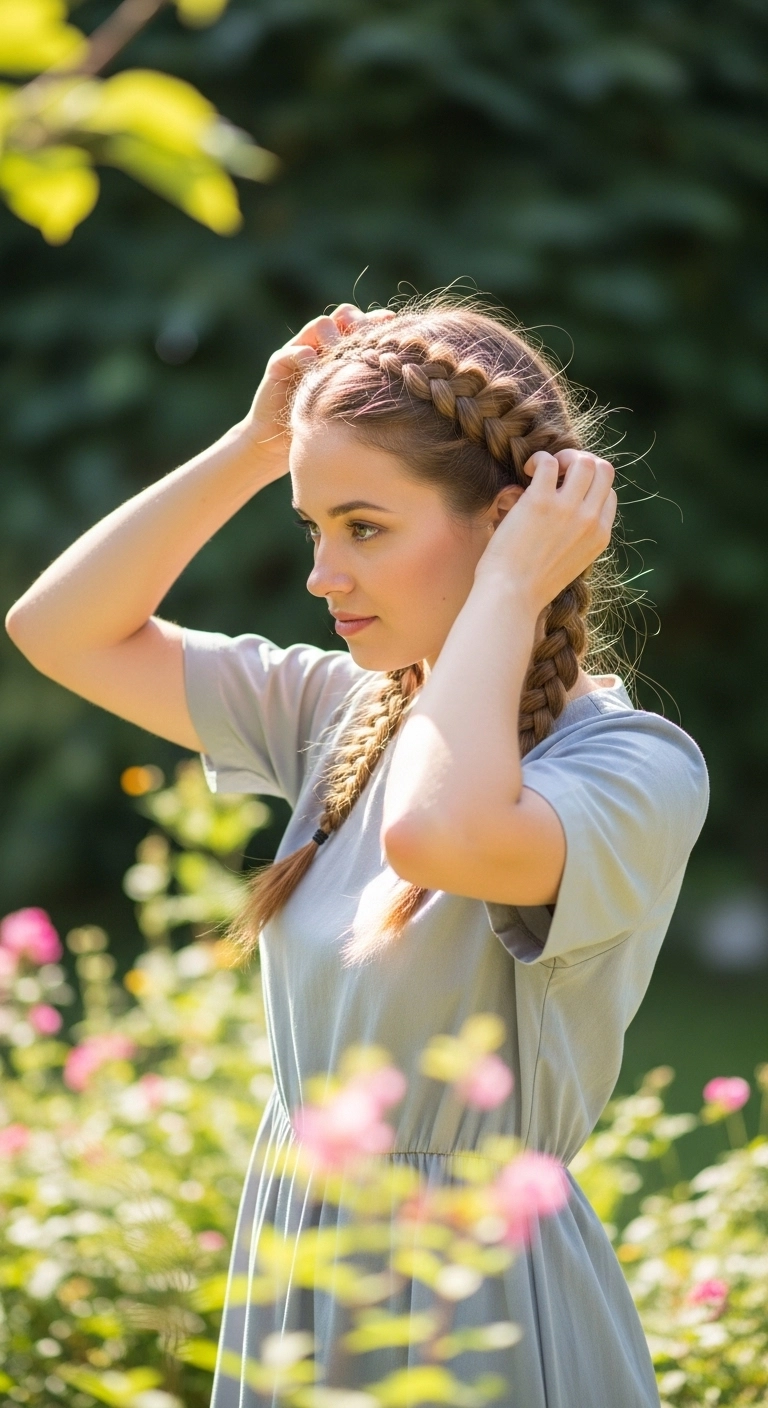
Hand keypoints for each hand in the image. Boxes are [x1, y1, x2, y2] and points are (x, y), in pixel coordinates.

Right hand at [237, 303, 395, 482]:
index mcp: (344, 352)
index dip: (379, 322)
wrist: (280, 445)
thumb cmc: (325, 428)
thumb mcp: (354, 407)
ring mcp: (301, 351)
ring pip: (321, 325)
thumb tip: (413, 381)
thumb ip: (373, 389)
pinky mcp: (279, 364)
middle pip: (344, 316)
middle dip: (359, 323)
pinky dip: (306, 354)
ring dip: (335, 337)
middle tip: (370, 339)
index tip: (396, 328)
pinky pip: (295, 350)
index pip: (364, 324)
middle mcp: (324, 345)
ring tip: (344, 356)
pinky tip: (315, 367)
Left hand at [475, 449, 616, 613]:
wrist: (511, 596)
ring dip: (563, 457)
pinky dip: (538, 459)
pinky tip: (526, 472)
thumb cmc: (530, 583)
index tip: (565, 491)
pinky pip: (548, 462)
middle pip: (604, 470)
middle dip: (582, 462)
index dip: (588, 485)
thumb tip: (563, 502)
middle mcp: (590, 520)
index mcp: (600, 536)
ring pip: (584, 460)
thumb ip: (575, 535)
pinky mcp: (541, 502)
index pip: (608, 494)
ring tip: (541, 470)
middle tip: (558, 472)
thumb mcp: (568, 561)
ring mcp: (568, 509)